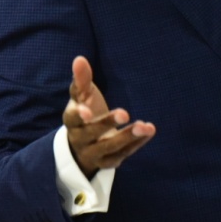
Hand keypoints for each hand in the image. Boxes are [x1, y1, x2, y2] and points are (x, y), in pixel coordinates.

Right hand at [63, 56, 154, 178]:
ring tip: (145, 126)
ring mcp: (94, 154)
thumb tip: (79, 59)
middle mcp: (80, 140)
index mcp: (72, 122)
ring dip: (128, 138)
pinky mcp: (108, 162)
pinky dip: (136, 144)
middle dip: (107, 124)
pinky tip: (149, 131)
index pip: (72, 119)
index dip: (78, 115)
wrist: (85, 144)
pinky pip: (122, 155)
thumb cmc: (85, 112)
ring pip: (109, 148)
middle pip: (91, 134)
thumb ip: (82, 79)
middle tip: (125, 113)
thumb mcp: (82, 96)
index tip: (87, 110)